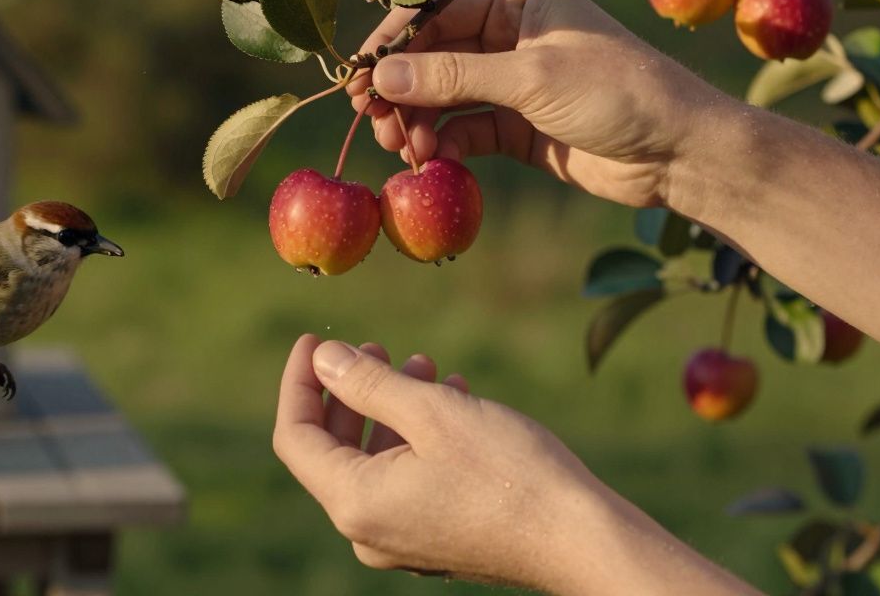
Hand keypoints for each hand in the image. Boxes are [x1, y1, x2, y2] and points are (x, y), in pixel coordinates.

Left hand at [273, 334, 764, 594]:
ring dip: (391, 408)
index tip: (313, 339)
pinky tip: (453, 399)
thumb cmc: (509, 472)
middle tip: (375, 345)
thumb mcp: (432, 411)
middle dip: (350, 391)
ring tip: (425, 365)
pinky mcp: (435, 539)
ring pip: (374, 460)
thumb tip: (323, 360)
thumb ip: (367, 384)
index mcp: (355, 503)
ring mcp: (402, 541)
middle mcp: (368, 531)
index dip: (298, 382)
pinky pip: (405, 479)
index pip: (296, 437)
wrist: (583, 540)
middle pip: (333, 449)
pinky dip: (416, 436)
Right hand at [346, 0, 739, 207]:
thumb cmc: (615, 93)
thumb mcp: (531, 78)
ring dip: (416, 120)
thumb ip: (453, 76)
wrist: (677, 153)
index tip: (358, 74)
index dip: (394, 41)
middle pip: (434, 55)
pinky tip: (429, 160)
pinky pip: (464, 129)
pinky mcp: (517, 126)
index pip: (438, 10)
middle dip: (401, 87)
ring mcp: (513, 82)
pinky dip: (443, 144)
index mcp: (520, 0)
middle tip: (372, 120)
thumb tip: (382, 75)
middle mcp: (512, 35)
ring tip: (400, 147)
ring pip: (444, 96)